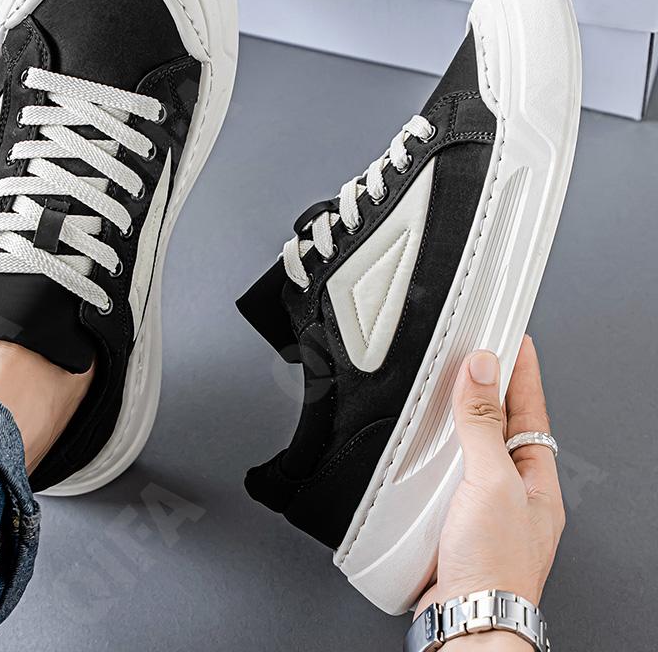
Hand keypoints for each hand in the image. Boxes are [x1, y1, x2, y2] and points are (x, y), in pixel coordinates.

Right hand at [415, 337, 564, 647]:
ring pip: (469, 446)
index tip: (514, 338)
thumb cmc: (494, 565)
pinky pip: (444, 470)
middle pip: (500, 423)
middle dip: (489, 387)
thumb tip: (480, 370)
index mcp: (535, 475)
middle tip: (476, 352)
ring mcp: (481, 501)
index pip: (531, 408)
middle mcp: (511, 487)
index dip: (523, 370)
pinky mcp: (451, 515)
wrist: (465, 618)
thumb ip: (482, 424)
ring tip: (447, 386)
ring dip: (456, 417)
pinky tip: (421, 442)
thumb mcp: (491, 482)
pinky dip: (432, 450)